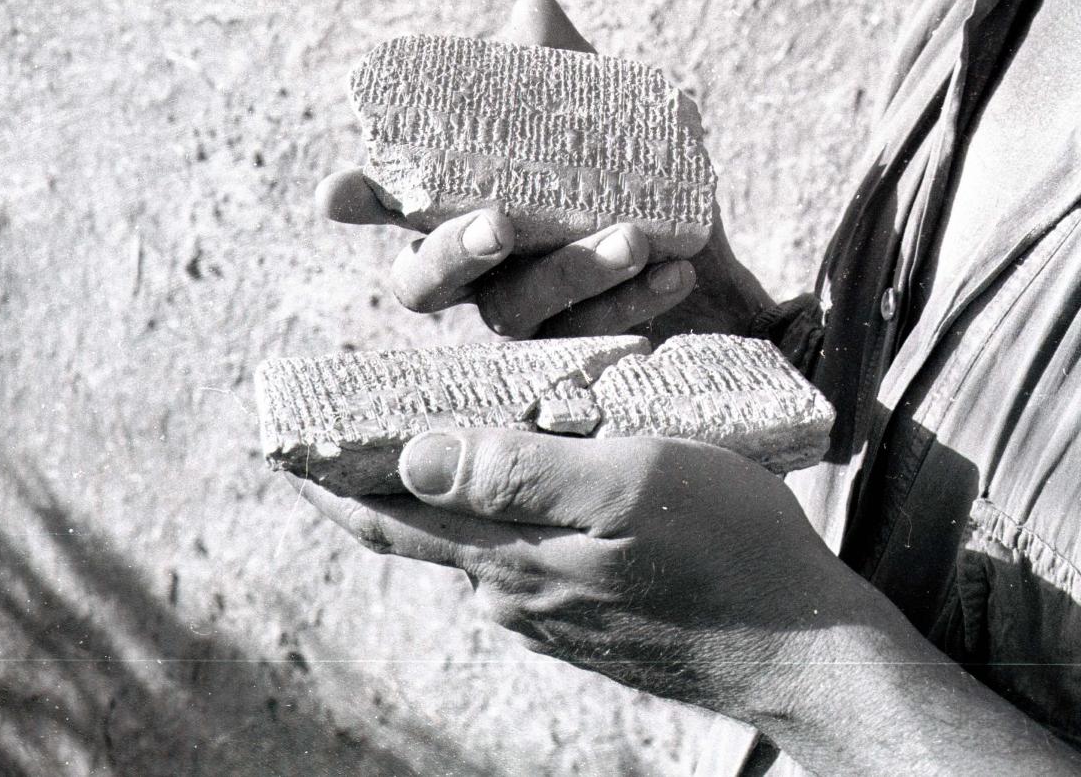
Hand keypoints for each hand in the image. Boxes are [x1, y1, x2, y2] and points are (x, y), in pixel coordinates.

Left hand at [297, 427, 877, 717]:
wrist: (805, 650)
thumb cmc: (731, 548)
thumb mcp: (631, 481)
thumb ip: (519, 472)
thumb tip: (412, 460)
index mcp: (510, 554)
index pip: (387, 515)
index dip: (325, 476)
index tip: (275, 440)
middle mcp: (513, 594)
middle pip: (421, 529)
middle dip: (374, 480)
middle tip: (333, 433)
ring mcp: (552, 618)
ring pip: (480, 541)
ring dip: (459, 493)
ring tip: (453, 431)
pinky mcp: (591, 625)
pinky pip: (527, 561)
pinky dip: (512, 519)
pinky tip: (543, 486)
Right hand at [316, 0, 773, 342]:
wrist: (695, 244)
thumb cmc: (610, 164)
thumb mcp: (588, 105)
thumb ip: (552, 61)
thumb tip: (533, 14)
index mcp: (454, 204)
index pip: (388, 205)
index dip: (358, 201)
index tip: (332, 192)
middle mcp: (474, 268)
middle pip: (427, 282)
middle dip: (457, 252)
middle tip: (499, 224)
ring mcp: (522, 311)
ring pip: (522, 310)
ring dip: (574, 273)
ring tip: (630, 238)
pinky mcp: (579, 343)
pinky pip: (596, 331)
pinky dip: (636, 299)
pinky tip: (673, 269)